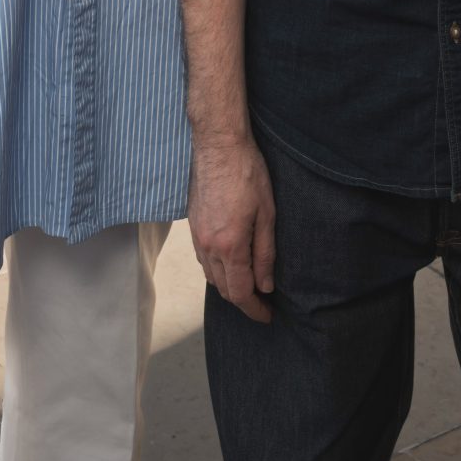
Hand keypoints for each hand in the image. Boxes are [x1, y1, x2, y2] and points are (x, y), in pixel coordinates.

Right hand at [189, 136, 275, 323]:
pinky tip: (229, 263)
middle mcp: (208, 247)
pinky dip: (216, 270)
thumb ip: (265, 253)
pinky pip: (202, 259)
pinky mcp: (192, 225)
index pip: (240, 293)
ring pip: (211, 276)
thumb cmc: (247, 174)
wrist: (218, 145)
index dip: (255, 309)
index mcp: (230, 246)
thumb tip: (266, 285)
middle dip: (243, 301)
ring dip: (228, 286)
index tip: (268, 315)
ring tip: (248, 285)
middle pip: (223, 289)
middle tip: (263, 301)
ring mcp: (197, 236)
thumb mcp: (267, 214)